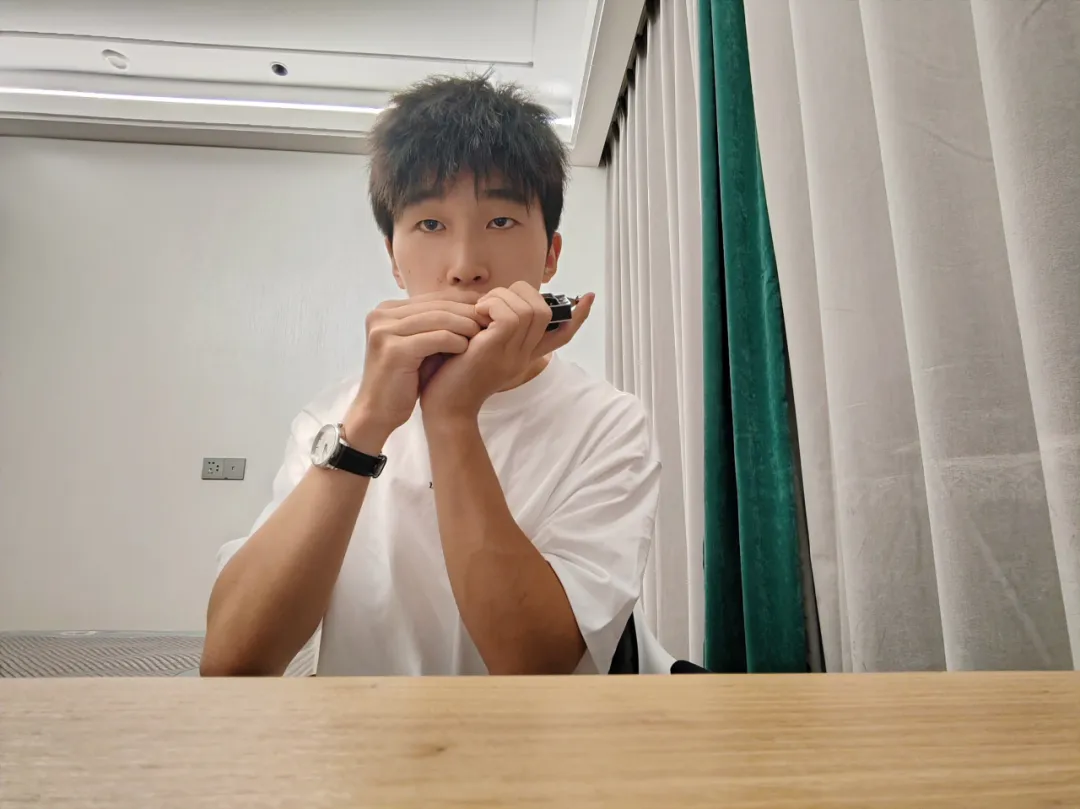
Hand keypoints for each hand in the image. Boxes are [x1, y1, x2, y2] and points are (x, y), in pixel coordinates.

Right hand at [346, 289, 488, 438]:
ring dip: (464, 324)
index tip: (486, 308)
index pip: (432, 298)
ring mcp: (384, 331)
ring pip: (437, 319)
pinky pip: (434, 339)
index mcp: (386, 311)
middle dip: (466, 311)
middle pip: (435, 306)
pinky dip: (454, 341)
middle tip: (489, 318)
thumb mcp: (418, 344)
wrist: (378, 411)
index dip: (462, 301)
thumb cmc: (403, 379)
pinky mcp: (393, 350)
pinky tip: (468, 347)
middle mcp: (381, 316)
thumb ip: (434, 324)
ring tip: (483, 332)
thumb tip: (471, 304)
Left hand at [419, 282, 594, 421]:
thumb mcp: (478, 352)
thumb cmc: (453, 377)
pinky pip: (510, 316)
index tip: (589, 298)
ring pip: (529, 309)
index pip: (562, 335)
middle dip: (522, 292)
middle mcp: (524, 355)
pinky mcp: (497, 349)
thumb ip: (493, 333)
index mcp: (524, 355)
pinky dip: (493, 305)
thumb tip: (492, 303)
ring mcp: (514, 354)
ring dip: (502, 297)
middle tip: (493, 300)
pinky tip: (477, 314)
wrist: (445, 408)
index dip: (578, 316)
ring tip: (481, 308)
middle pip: (545, 311)